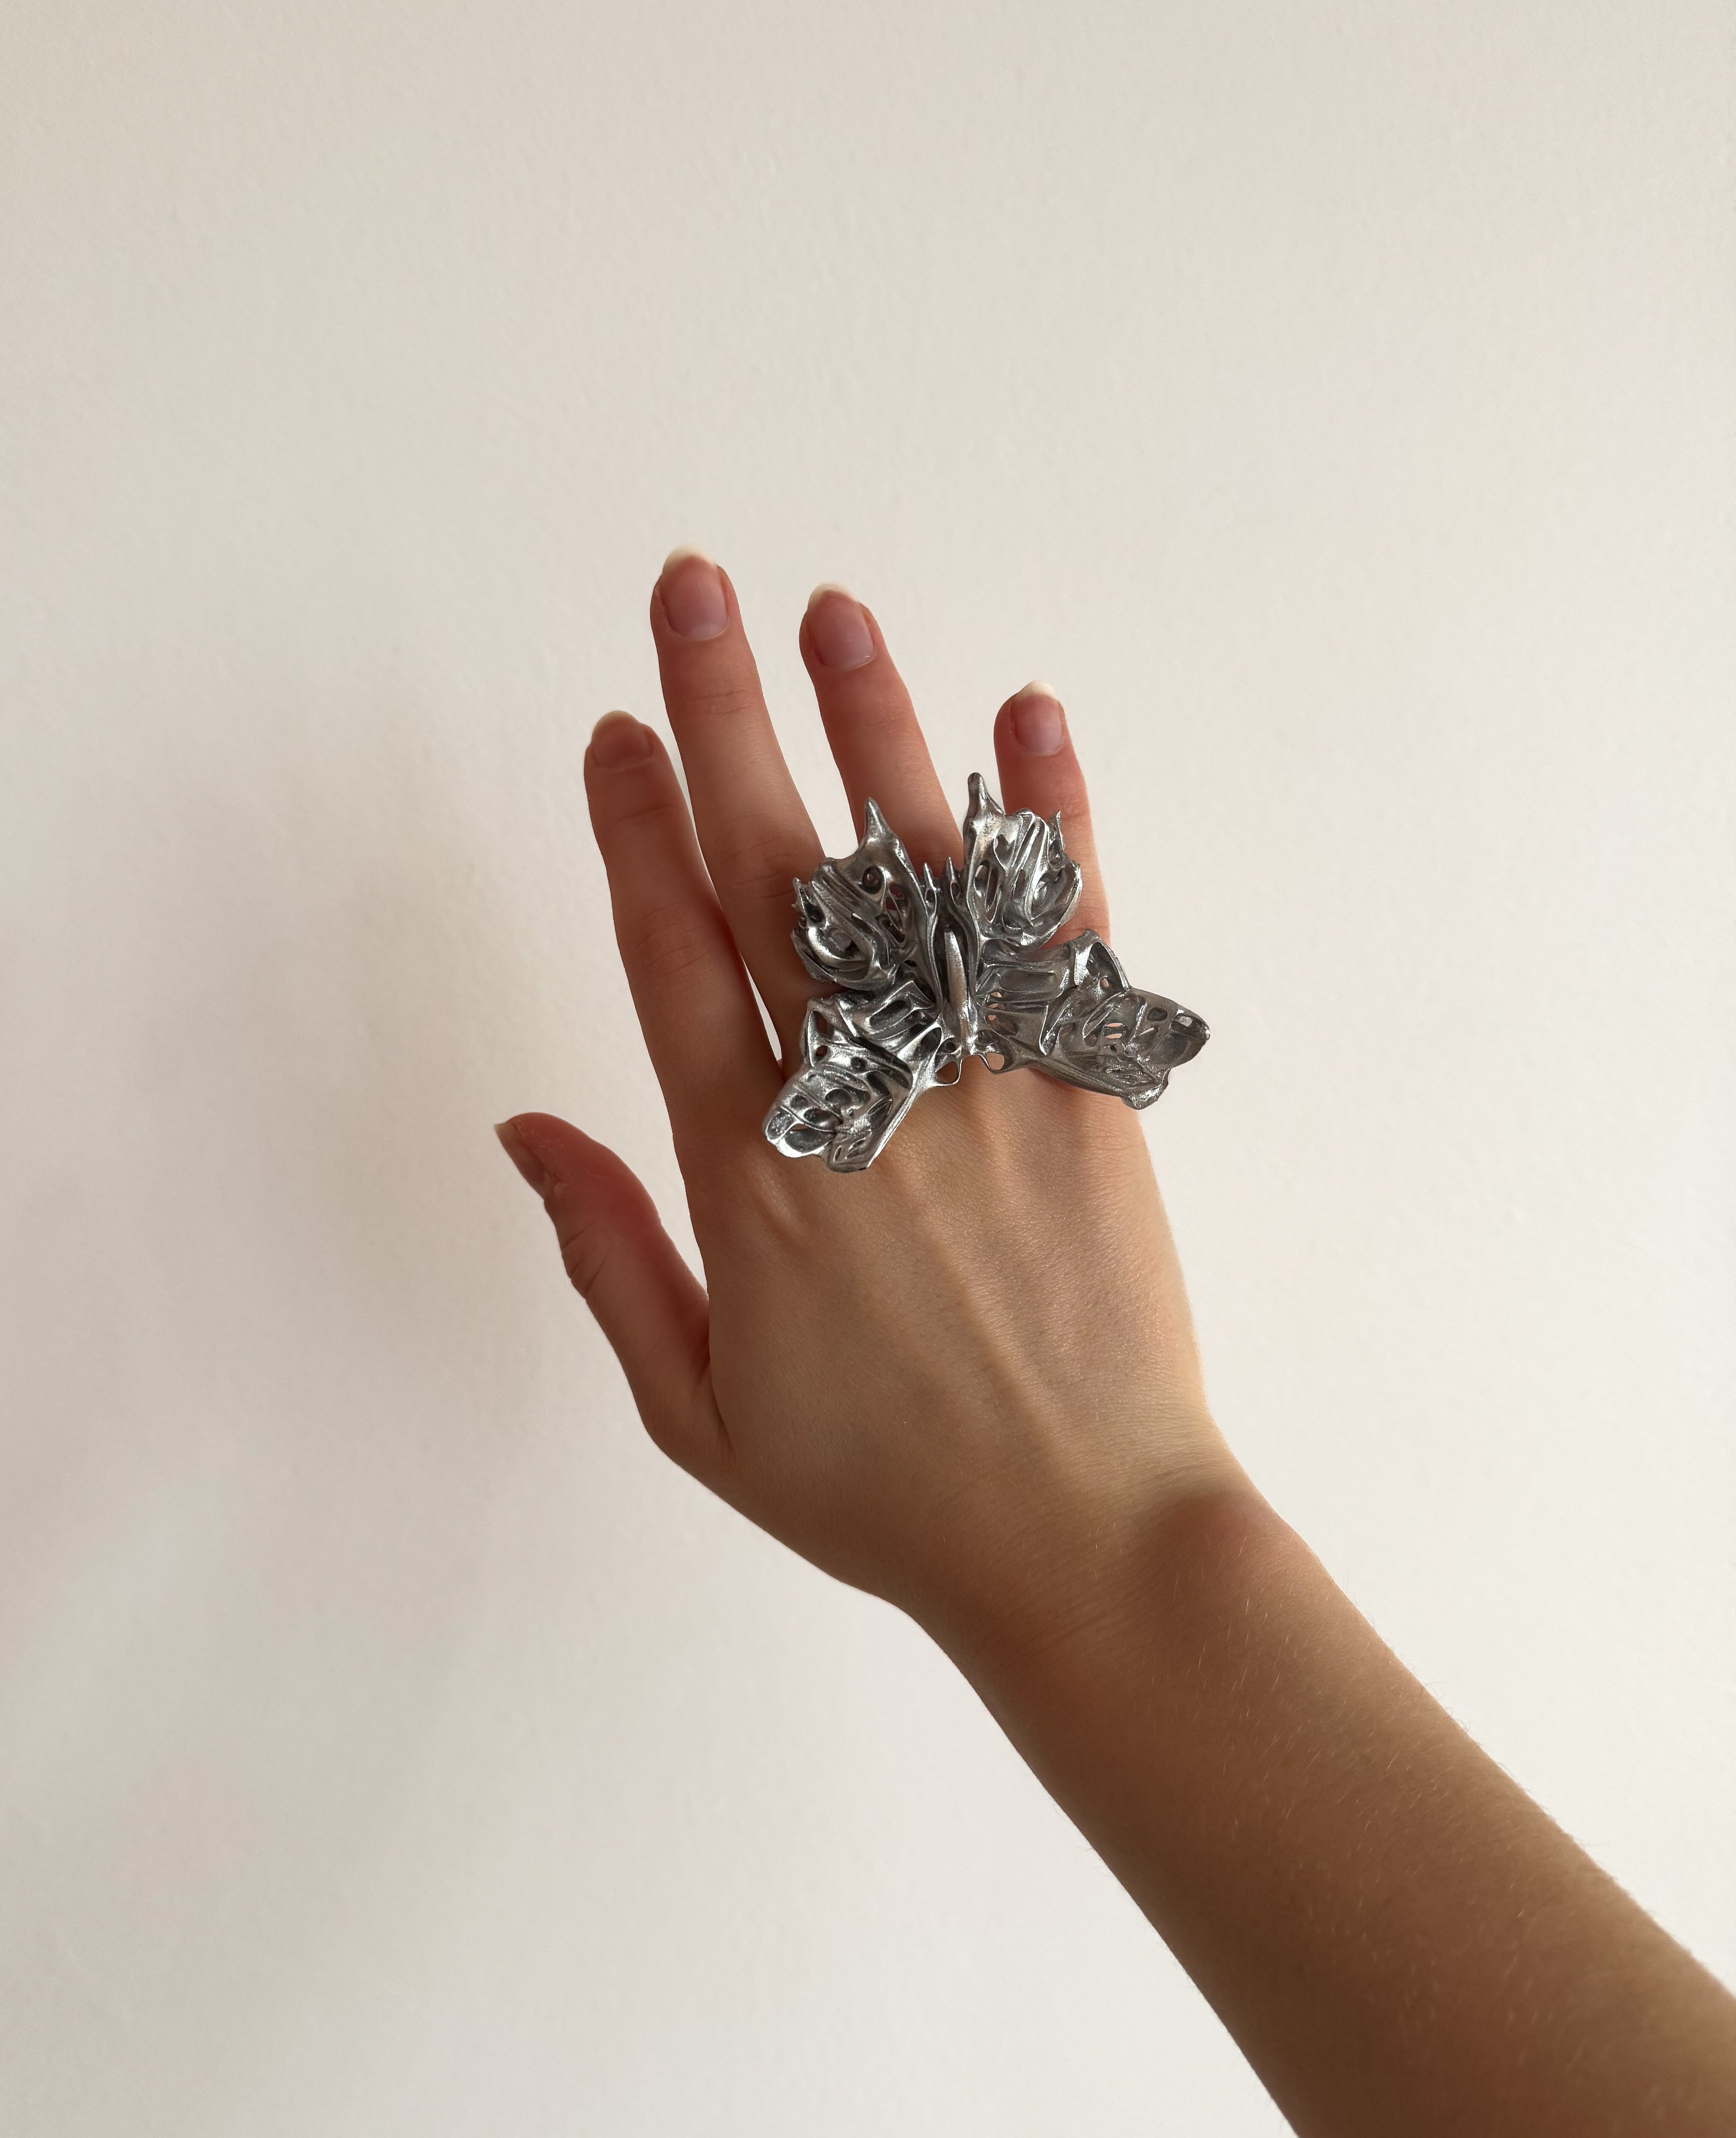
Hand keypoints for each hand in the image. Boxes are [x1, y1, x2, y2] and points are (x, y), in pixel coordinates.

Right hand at [496, 550, 1244, 1658]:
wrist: (1082, 1542)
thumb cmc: (881, 1491)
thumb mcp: (698, 1410)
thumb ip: (605, 1256)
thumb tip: (524, 1125)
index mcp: (751, 1176)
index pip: (673, 959)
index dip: (633, 830)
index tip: (610, 730)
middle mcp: (863, 1103)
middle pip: (778, 879)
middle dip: (723, 720)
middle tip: (690, 589)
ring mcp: (986, 1089)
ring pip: (917, 878)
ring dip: (872, 732)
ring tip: (831, 614)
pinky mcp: (1090, 1099)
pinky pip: (1066, 937)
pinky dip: (1051, 821)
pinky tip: (1028, 714)